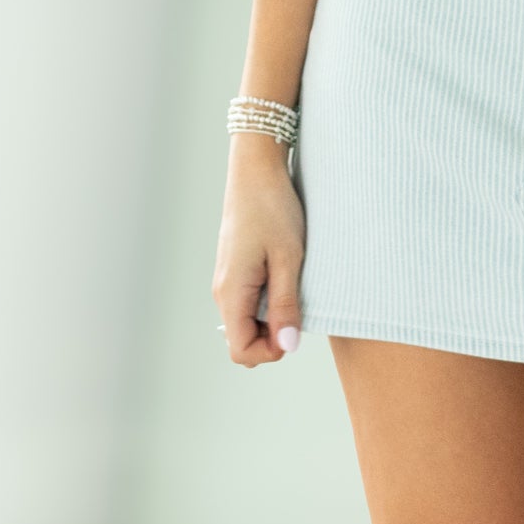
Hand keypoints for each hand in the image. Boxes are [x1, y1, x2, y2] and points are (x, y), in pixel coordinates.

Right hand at [212, 138, 306, 364]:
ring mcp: (227, 281)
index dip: (270, 352)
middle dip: (272, 338)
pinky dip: (268, 302)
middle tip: (300, 308)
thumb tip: (286, 346)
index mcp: (231, 292)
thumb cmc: (274, 209)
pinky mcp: (235, 270)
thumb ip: (286, 304)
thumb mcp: (289, 258)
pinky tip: (286, 278)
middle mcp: (223, 291)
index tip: (295, 329)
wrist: (256, 170)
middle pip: (242, 340)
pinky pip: (248, 302)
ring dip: (272, 319)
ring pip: (246, 322)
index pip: (240, 350)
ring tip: (295, 287)